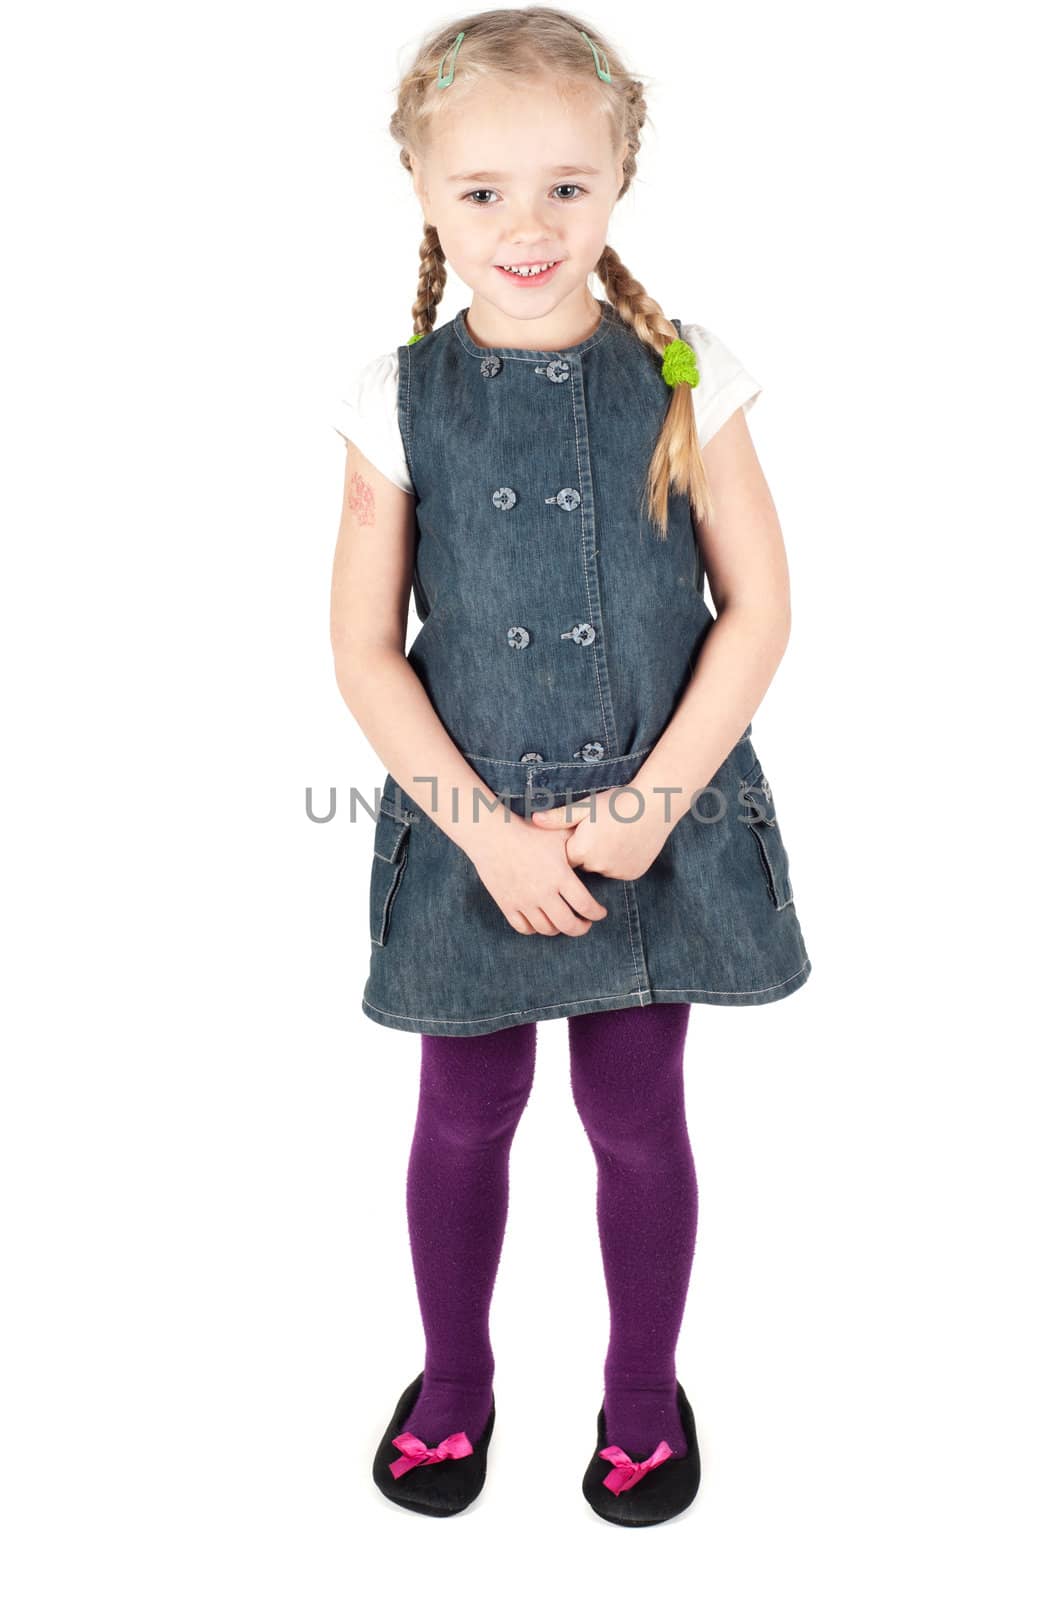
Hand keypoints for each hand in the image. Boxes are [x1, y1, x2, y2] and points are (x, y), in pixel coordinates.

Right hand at [465, 810, 609, 936]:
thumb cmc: (528, 831)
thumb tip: (597, 848)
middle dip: (581, 928)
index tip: (600, 913)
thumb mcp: (558, 834)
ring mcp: (524, 901)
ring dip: (558, 929)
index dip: (597, 914)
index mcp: (560, 876)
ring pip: (546, 929)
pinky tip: (540, 921)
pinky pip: (523, 928)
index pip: (586, 906)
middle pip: (568, 925)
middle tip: (585, 924)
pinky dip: (534, 929)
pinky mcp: (507, 904)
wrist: (492, 835)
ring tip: (563, 921)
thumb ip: (578, 843)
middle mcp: (543, 893)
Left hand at [529, 787, 672, 880]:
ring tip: (615, 835)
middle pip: (584, 864)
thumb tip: (533, 820)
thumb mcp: (585, 806)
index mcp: (581, 850)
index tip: (580, 830)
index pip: (566, 856)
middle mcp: (598, 866)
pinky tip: (628, 843)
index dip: (572, 842)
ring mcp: (617, 872)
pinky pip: (620, 871)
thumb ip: (559, 818)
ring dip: (604, 858)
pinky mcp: (633, 874)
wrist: (655, 804)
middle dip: (587, 851)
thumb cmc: (617, 801)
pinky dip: (621, 862)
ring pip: (602, 869)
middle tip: (601, 829)